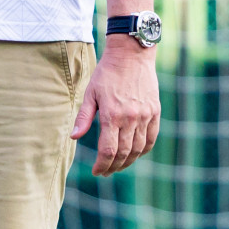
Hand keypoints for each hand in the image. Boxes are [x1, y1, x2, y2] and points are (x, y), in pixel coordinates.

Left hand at [71, 37, 159, 175]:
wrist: (131, 56)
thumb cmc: (106, 73)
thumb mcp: (90, 93)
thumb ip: (84, 118)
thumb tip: (74, 137)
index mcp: (112, 115)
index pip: (108, 150)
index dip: (102, 164)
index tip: (96, 171)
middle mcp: (131, 118)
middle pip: (124, 153)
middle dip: (113, 166)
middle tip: (105, 172)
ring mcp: (145, 116)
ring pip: (138, 149)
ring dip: (128, 161)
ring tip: (117, 165)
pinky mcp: (155, 112)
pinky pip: (151, 138)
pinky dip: (143, 150)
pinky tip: (134, 154)